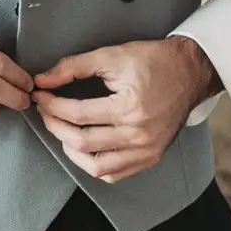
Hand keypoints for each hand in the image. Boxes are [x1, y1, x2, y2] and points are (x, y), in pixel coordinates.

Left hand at [29, 35, 218, 182]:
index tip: (40, 95)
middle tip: (45, 110)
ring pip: (96, 167)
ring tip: (62, 129)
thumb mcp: (111, 55)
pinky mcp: (151, 158)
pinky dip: (94, 165)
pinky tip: (84, 147)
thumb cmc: (153, 61)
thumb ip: (73, 67)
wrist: (190, 72)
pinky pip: (115, 174)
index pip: (78, 114)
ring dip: (71, 149)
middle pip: (82, 142)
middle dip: (55, 125)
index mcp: (130, 108)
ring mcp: (147, 151)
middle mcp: (139, 135)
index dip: (52, 105)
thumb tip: (42, 80)